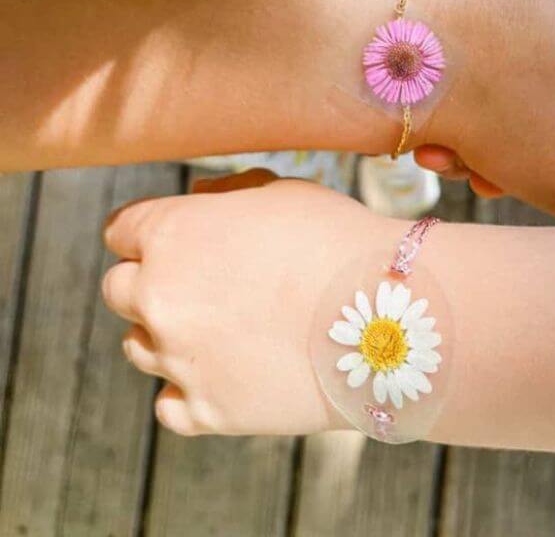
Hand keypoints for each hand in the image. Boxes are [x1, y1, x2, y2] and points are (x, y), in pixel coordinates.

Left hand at [102, 171, 391, 435]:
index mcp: (171, 233)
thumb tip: (194, 200)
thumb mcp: (281, 192)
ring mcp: (180, 360)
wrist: (387, 312)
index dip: (149, 232)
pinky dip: (192, 389)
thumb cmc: (337, 238)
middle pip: (118, 290)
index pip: (121, 230)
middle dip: (153, 283)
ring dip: (170, 335)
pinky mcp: (208, 411)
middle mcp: (160, 297)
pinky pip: (170, 404)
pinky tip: (230, 371)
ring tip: (227, 328)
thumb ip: (223, 194)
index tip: (176, 241)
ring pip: (140, 347)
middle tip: (204, 285)